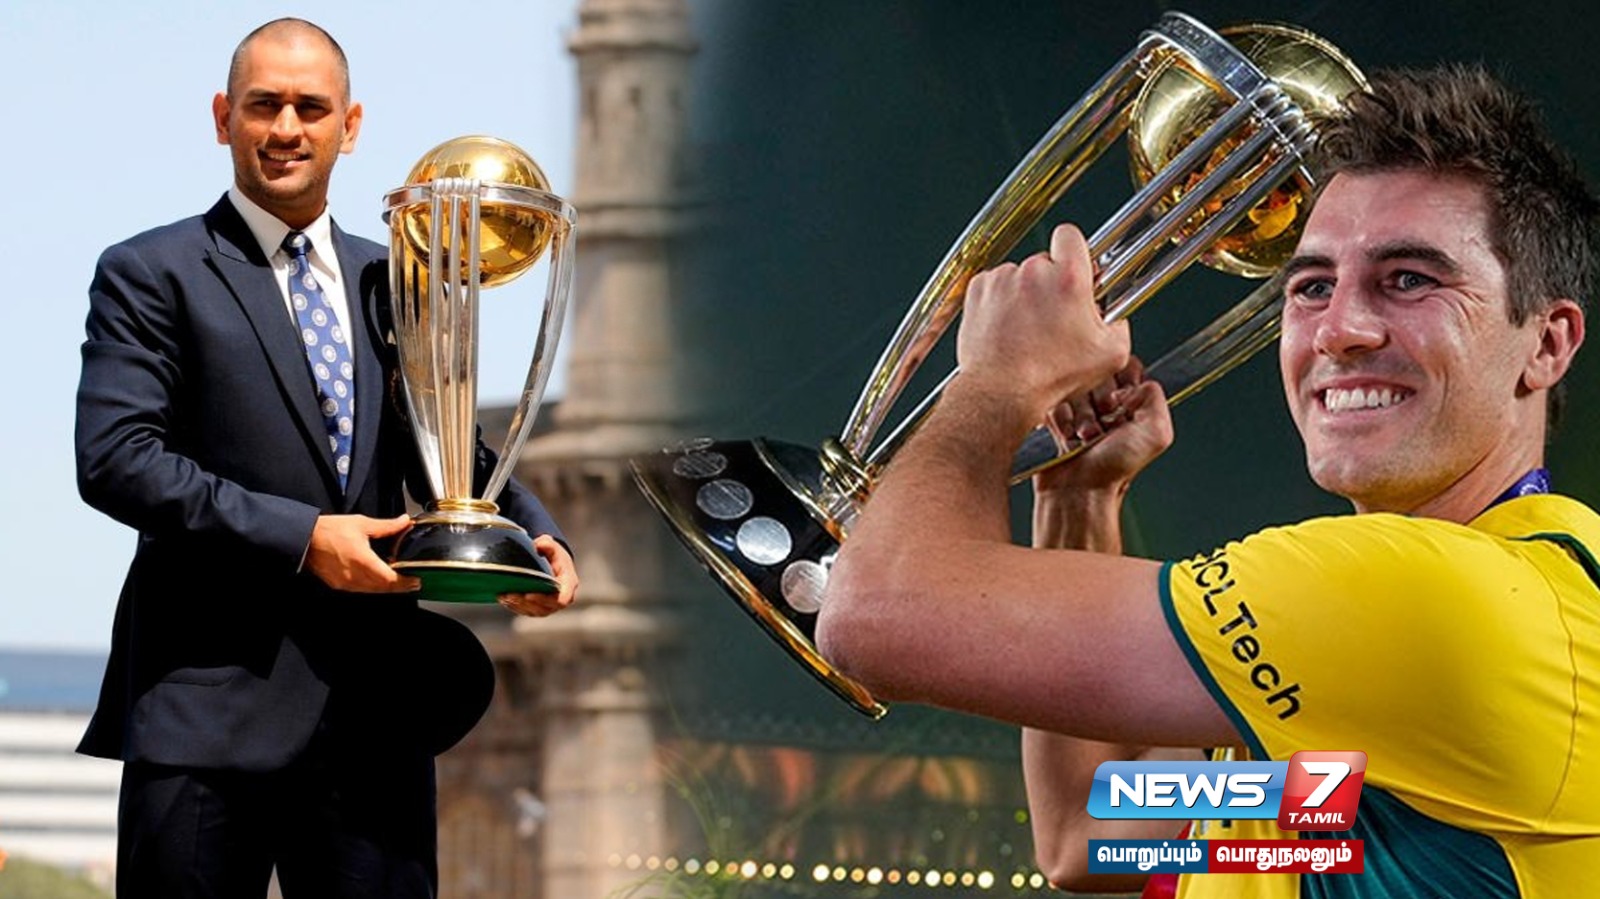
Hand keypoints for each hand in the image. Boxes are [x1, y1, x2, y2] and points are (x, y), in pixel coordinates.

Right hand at [305, 514, 419, 592]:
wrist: (304, 539)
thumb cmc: (328, 531)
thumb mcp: (361, 524)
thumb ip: (386, 526)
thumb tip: (404, 521)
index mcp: (363, 561)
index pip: (390, 579)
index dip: (405, 582)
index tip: (416, 580)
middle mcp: (354, 576)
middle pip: (383, 588)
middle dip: (400, 587)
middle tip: (412, 582)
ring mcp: (345, 583)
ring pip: (372, 591)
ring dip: (386, 587)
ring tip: (398, 580)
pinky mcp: (338, 585)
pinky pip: (360, 590)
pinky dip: (372, 586)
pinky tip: (377, 578)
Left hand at [499, 535, 578, 616]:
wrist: (553, 566)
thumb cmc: (556, 558)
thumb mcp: (554, 548)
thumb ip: (548, 544)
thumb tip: (540, 544)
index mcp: (568, 584)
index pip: (563, 599)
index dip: (546, 599)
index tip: (530, 594)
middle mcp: (560, 599)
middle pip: (544, 607)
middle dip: (526, 602)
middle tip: (512, 594)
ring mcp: (549, 606)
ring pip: (534, 611)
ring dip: (518, 605)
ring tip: (505, 596)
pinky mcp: (538, 609)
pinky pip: (526, 611)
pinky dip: (514, 606)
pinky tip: (504, 597)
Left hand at [958, 223, 1129, 419]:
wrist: (1001, 392)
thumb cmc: (1047, 376)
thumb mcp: (1108, 355)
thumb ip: (1119, 326)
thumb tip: (1116, 321)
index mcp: (1068, 278)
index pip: (1071, 235)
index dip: (1074, 251)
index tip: (1077, 268)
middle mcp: (1032, 272)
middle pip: (1045, 261)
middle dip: (1051, 283)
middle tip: (1055, 314)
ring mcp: (1001, 280)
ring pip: (1018, 276)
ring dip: (1024, 294)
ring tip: (1027, 328)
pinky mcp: (978, 292)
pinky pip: (993, 287)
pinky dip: (999, 303)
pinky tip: (1007, 328)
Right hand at [1035, 358, 1173, 496]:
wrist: (1079, 492)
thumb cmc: (1114, 470)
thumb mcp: (1156, 434)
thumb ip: (1156, 397)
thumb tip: (1138, 380)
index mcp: (1133, 405)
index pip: (1124, 367)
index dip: (1119, 382)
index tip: (1118, 402)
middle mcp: (1107, 406)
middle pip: (1096, 375)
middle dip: (1096, 402)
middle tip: (1101, 426)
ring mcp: (1080, 411)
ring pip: (1072, 387)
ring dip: (1077, 414)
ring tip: (1084, 437)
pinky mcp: (1056, 418)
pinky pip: (1051, 400)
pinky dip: (1059, 419)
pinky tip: (1067, 437)